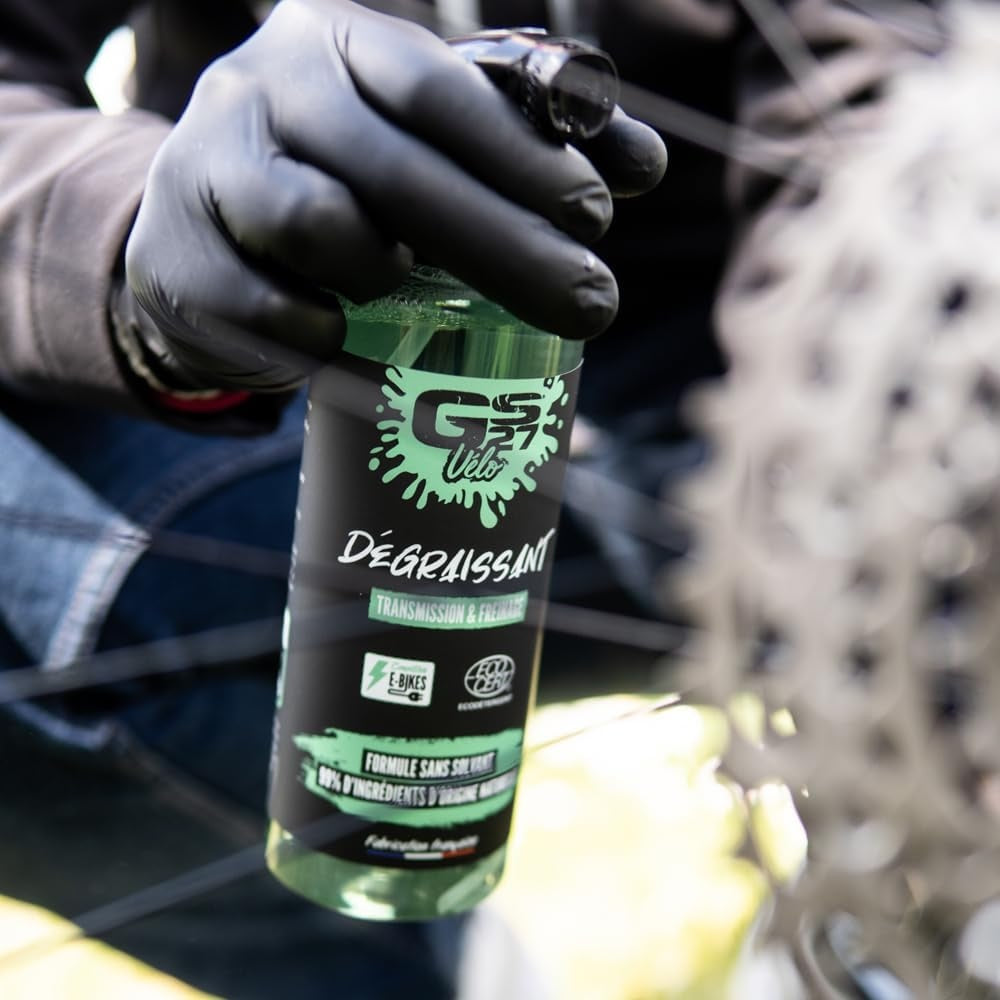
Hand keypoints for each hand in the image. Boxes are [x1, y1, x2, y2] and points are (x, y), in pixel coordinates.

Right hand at [122, 0, 666, 392]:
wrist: (204, 231)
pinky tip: (337, 329)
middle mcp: (261, 87)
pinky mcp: (181, 264)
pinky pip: (278, 313)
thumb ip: (524, 142)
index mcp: (334, 41)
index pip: (438, 88)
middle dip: (507, 246)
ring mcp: (208, 172)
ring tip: (400, 284)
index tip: (599, 215)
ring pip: (326, 230)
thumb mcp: (421, 140)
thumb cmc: (341, 179)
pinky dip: (327, 335)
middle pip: (396, 171)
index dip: (523, 154)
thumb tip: (644, 165)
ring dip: (385, 275)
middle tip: (593, 305)